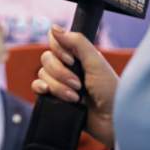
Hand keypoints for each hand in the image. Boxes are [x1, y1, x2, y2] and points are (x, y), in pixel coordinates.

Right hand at [31, 26, 118, 147]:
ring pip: (42, 74)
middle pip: (46, 58)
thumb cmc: (111, 93)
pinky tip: (49, 92)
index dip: (59, 50)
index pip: (55, 42)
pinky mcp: (54, 97)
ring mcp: (60, 82)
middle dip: (61, 73)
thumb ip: (77, 42)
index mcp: (78, 56)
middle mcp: (67, 67)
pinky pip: (36, 87)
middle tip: (78, 84)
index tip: (71, 60)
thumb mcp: (96, 63)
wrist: (112, 123)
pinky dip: (41, 88)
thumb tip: (54, 27)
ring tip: (75, 97)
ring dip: (58, 86)